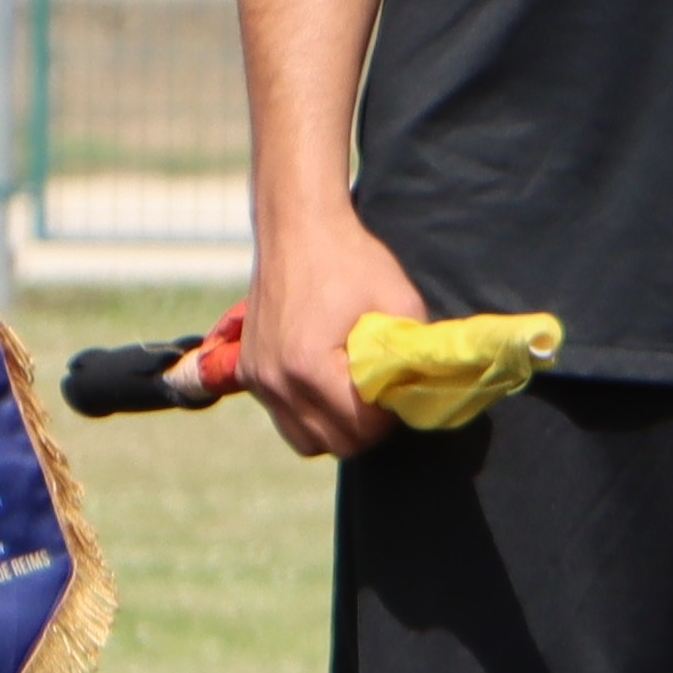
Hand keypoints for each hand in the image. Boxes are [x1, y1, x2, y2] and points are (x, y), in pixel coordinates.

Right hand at [241, 195, 430, 457]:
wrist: (297, 228)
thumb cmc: (351, 260)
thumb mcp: (399, 302)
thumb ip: (413, 353)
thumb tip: (425, 390)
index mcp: (309, 366)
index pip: (361, 427)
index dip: (390, 416)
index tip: (399, 390)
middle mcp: (276, 381)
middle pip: (334, 444)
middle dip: (366, 429)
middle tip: (383, 397)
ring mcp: (257, 379)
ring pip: (305, 439)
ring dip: (336, 427)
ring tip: (355, 395)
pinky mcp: (247, 372)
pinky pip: (284, 416)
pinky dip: (309, 412)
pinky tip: (328, 384)